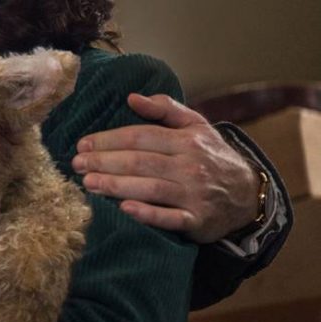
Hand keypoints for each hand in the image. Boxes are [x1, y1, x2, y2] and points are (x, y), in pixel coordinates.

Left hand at [73, 93, 258, 242]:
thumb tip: (132, 97)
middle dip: (104, 162)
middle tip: (76, 165)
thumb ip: (165, 109)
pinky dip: (147, 214)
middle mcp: (190, 165)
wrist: (248, 194)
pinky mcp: (196, 220)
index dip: (108, 140)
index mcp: (187, 140)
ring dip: (116, 186)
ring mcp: (194, 194)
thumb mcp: (196, 126)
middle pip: (140, 162)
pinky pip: (169, 218)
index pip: (140, 137)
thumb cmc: (211, 156)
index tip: (82, 145)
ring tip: (88, 184)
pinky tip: (124, 209)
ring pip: (150, 188)